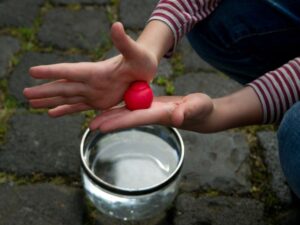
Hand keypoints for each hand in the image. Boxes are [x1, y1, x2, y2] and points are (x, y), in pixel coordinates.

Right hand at [23, 22, 157, 116]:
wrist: (145, 71)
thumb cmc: (142, 60)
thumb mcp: (135, 53)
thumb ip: (124, 42)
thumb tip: (116, 26)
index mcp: (96, 70)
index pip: (69, 71)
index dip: (52, 72)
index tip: (33, 71)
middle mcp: (90, 82)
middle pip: (63, 87)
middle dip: (44, 90)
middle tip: (24, 94)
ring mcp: (93, 92)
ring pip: (67, 98)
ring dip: (50, 101)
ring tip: (32, 103)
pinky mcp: (98, 101)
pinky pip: (78, 107)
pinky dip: (65, 110)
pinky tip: (52, 113)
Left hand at [89, 93, 213, 132]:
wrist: (200, 112)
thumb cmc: (201, 109)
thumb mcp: (198, 106)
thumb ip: (189, 111)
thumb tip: (179, 118)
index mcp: (160, 114)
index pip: (136, 118)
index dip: (119, 122)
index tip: (103, 127)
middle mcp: (152, 115)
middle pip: (127, 119)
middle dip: (109, 122)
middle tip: (90, 126)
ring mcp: (150, 112)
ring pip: (127, 114)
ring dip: (111, 117)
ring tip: (93, 121)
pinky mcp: (151, 108)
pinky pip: (132, 109)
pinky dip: (120, 110)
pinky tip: (110, 110)